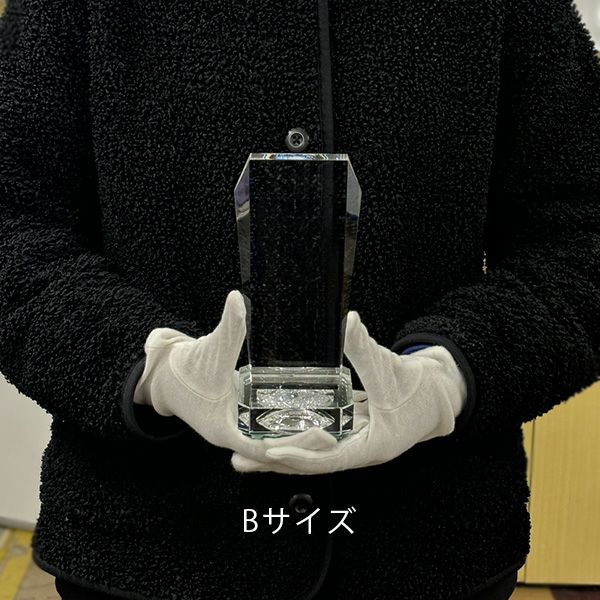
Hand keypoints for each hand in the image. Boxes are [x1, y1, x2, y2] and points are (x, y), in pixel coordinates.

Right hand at [134, 290, 337, 462]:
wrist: (166, 378)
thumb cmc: (184, 370)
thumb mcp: (209, 350)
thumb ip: (226, 328)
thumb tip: (237, 298)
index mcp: (224, 431)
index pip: (263, 449)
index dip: (292, 445)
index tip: (319, 436)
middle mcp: (233, 436)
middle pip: (273, 450)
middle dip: (302, 446)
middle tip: (334, 437)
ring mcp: (238, 431)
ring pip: (272, 442)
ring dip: (297, 440)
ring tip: (330, 431)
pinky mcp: (243, 421)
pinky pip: (268, 430)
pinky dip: (286, 428)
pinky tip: (309, 418)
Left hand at [231, 310, 466, 473]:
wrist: (441, 396)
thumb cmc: (423, 391)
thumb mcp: (395, 372)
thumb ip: (369, 351)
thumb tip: (350, 321)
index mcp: (372, 446)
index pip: (329, 458)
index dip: (300, 455)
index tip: (270, 452)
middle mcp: (358, 450)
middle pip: (311, 461)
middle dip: (277, 462)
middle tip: (238, 459)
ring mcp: (352, 443)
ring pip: (311, 451)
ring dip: (281, 451)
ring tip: (244, 450)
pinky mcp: (348, 431)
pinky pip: (318, 437)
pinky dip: (296, 435)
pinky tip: (272, 429)